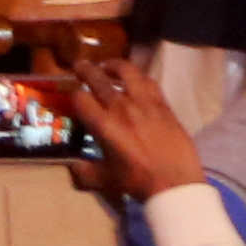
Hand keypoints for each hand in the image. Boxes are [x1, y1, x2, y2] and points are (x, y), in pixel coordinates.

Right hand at [65, 62, 203, 203]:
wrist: (174, 179)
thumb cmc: (136, 181)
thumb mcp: (103, 179)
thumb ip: (84, 171)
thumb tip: (72, 165)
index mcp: (104, 125)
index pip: (81, 99)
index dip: (73, 94)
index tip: (71, 92)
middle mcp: (122, 108)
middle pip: (100, 80)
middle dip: (86, 70)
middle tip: (79, 64)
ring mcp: (145, 103)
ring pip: (128, 72)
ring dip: (115, 65)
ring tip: (107, 65)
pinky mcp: (163, 103)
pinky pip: (149, 82)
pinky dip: (139, 77)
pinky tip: (135, 79)